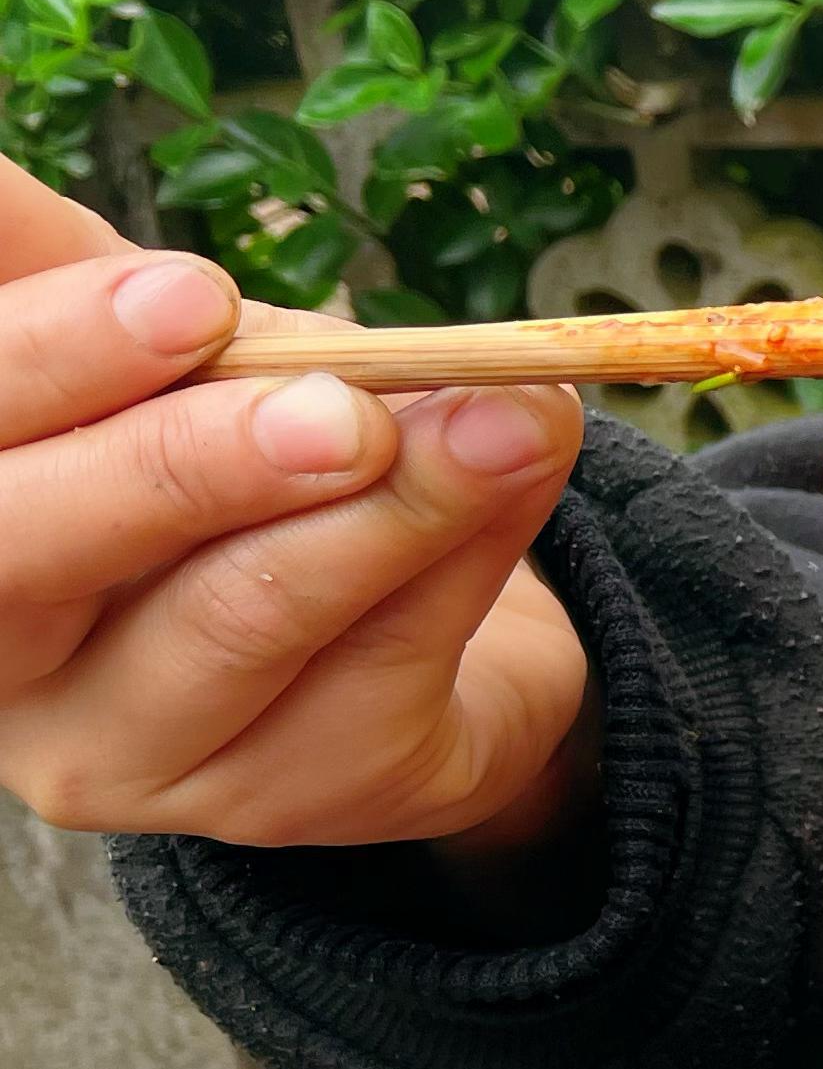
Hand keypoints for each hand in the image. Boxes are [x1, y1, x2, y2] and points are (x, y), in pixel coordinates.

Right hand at [0, 162, 594, 859]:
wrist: (410, 601)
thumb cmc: (237, 446)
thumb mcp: (146, 343)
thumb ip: (66, 269)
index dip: (45, 362)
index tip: (185, 292)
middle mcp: (0, 665)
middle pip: (28, 557)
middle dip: (188, 459)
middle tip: (336, 401)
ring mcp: (132, 755)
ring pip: (239, 617)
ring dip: (387, 502)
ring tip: (504, 414)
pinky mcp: (285, 800)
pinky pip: (381, 669)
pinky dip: (469, 550)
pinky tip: (524, 468)